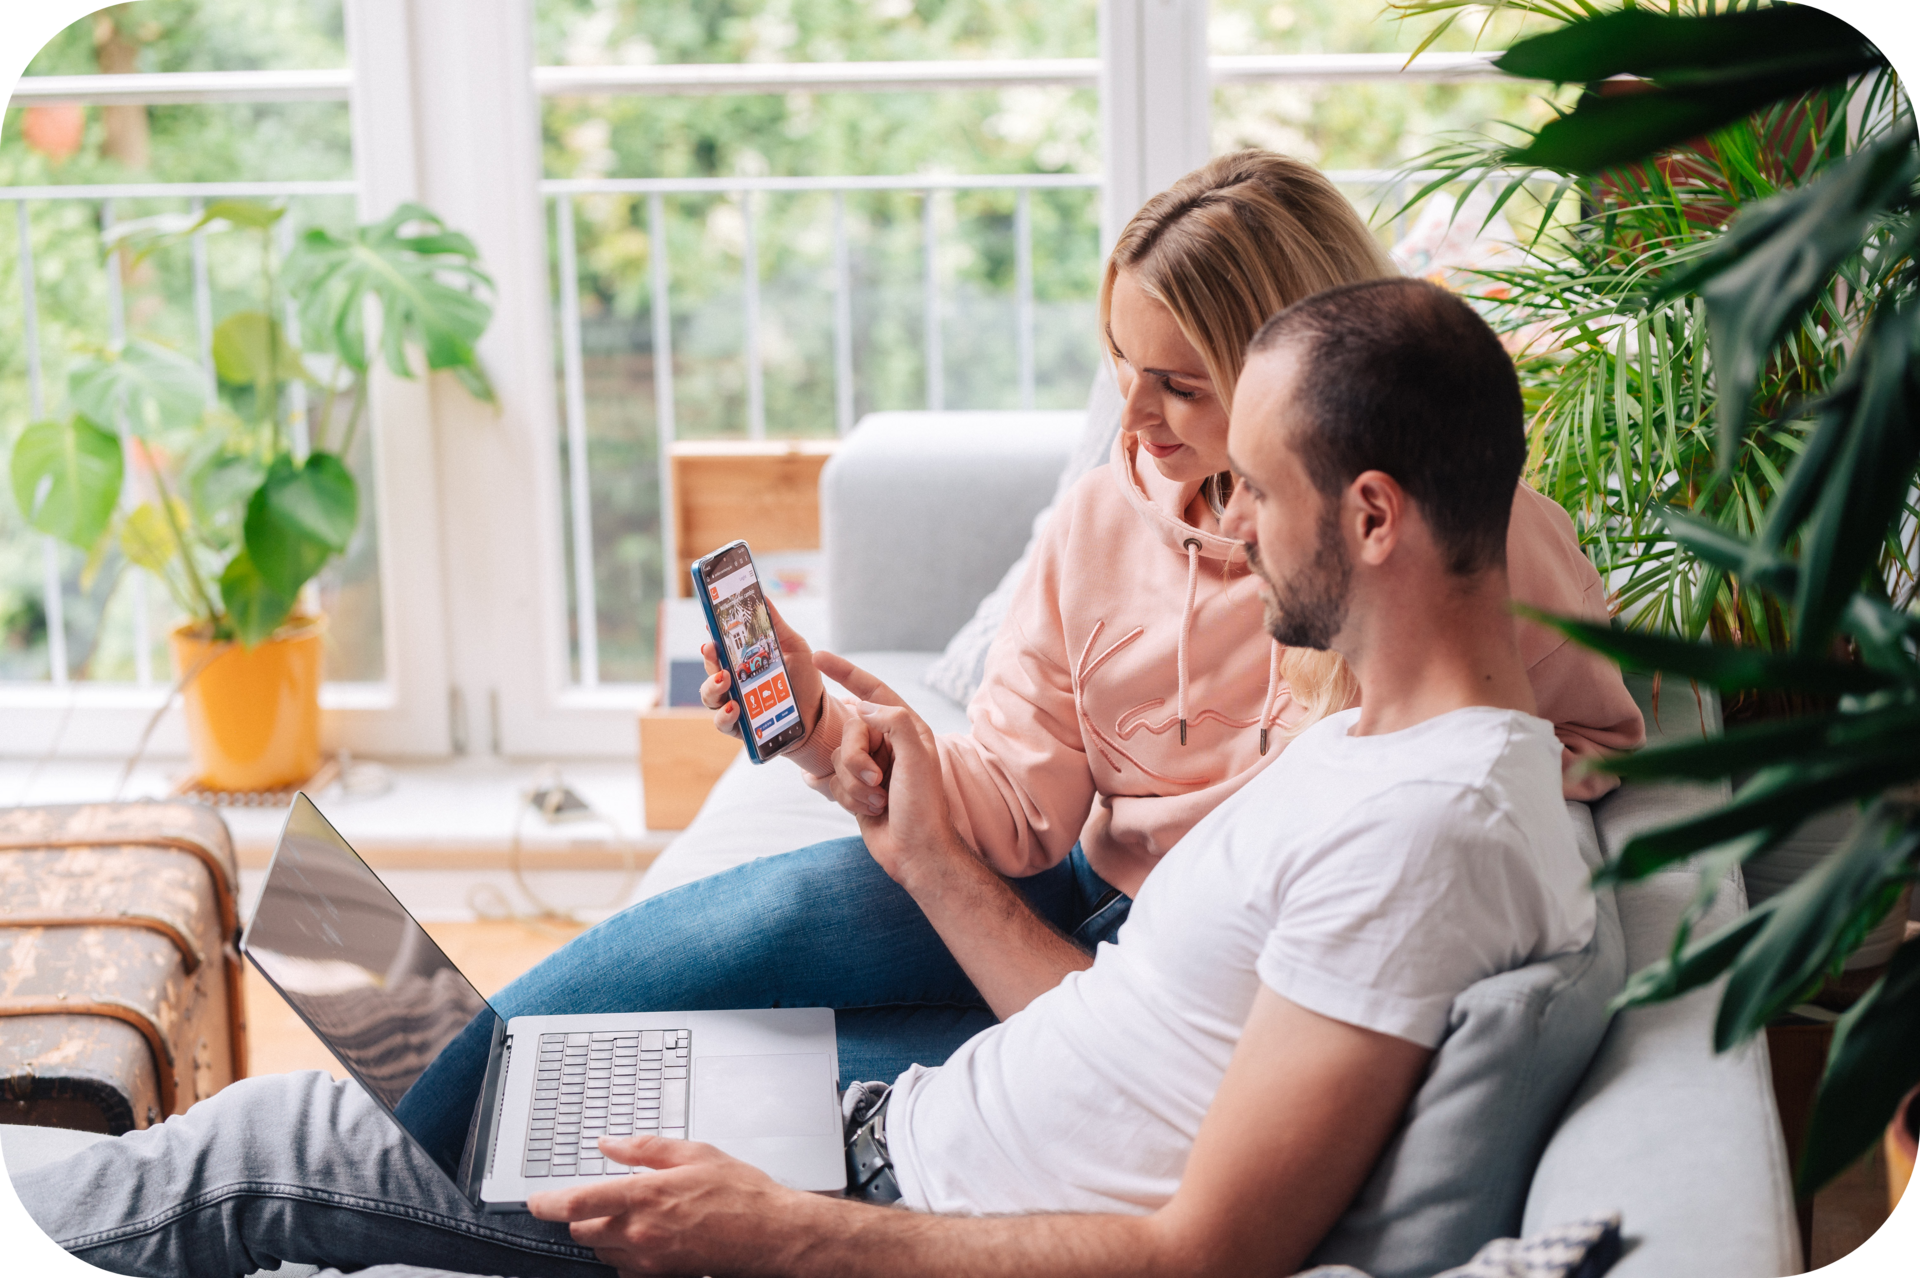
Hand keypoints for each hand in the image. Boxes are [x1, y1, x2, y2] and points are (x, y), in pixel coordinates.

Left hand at [526, 1134, 815, 1275]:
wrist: (770, 1234)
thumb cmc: (740, 1193)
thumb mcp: (695, 1154)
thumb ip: (645, 1149)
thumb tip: (608, 1144)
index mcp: (646, 1196)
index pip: (577, 1203)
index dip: (548, 1203)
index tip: (536, 1200)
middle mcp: (641, 1232)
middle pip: (583, 1230)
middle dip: (583, 1214)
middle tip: (602, 1198)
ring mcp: (649, 1259)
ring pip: (601, 1250)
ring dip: (603, 1233)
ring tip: (632, 1214)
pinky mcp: (660, 1275)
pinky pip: (623, 1269)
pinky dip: (623, 1254)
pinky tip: (646, 1238)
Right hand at [699, 598, 824, 743]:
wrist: (818, 714)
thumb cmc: (803, 679)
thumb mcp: (794, 647)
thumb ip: (776, 625)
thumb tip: (762, 596)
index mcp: (742, 662)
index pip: (720, 648)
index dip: (712, 636)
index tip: (710, 624)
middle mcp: (733, 683)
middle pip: (711, 669)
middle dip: (709, 659)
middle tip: (713, 649)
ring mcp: (734, 705)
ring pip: (709, 696)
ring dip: (712, 686)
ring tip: (724, 679)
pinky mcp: (740, 728)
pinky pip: (723, 723)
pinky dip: (724, 715)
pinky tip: (733, 708)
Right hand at [814, 651, 959, 886]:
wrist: (915, 853)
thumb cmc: (922, 806)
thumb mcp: (916, 757)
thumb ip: (893, 721)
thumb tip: (859, 706)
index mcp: (908, 727)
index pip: (873, 690)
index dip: (846, 672)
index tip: (818, 656)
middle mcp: (889, 742)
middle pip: (849, 729)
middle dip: (855, 759)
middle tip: (876, 781)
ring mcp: (871, 765)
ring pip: (838, 757)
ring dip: (854, 784)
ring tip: (879, 801)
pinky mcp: (855, 787)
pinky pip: (833, 780)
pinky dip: (849, 797)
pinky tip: (871, 810)